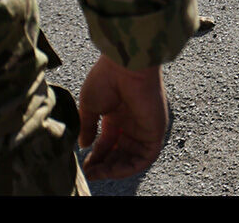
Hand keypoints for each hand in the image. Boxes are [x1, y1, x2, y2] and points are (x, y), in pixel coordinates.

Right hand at [77, 55, 168, 180]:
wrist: (124, 66)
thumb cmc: (105, 79)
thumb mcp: (89, 106)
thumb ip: (87, 127)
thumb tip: (84, 146)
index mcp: (116, 115)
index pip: (107, 143)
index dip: (96, 157)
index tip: (84, 167)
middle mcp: (130, 124)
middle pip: (119, 153)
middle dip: (104, 166)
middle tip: (90, 173)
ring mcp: (143, 128)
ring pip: (132, 158)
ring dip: (115, 170)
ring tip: (99, 173)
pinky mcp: (155, 132)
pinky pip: (145, 157)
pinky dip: (130, 167)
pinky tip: (113, 170)